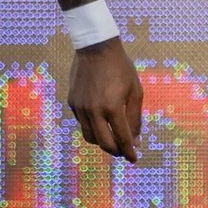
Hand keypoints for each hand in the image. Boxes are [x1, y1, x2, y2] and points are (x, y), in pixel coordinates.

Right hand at [69, 37, 143, 162]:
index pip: (122, 139)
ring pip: (90, 137)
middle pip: (104, 144)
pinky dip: (93, 127)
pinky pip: (82, 123)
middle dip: (116, 151)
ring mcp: (80, 108)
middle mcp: (94, 111)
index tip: (134, 158)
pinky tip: (101, 120)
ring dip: (102, 142)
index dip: (130, 152)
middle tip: (124, 151)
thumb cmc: (121, 68)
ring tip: (112, 138)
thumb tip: (136, 139)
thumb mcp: (135, 92)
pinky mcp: (72, 102)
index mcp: (112, 108)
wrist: (96, 48)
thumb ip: (135, 117)